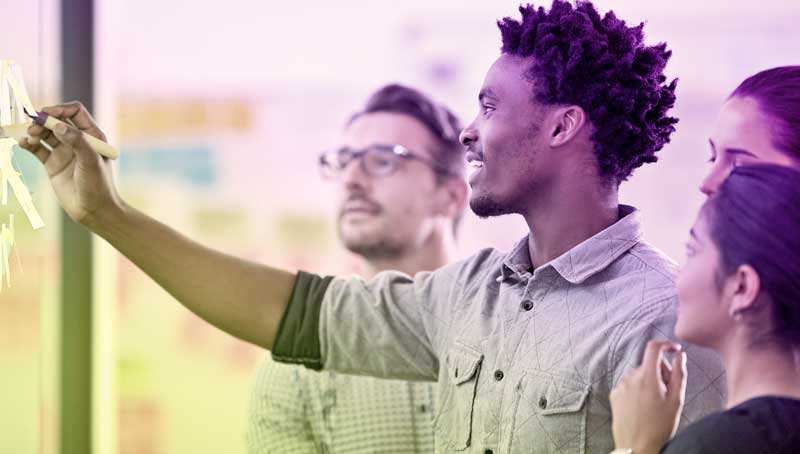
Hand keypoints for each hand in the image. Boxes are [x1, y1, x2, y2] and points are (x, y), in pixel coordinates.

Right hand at [18, 101, 121, 227]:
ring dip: (35, 131)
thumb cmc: (98, 186)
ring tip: (30, 138)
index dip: (60, 109)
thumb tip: (59, 125)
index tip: (47, 114)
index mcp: (92, 136)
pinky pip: (38, 149)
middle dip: (44, 120)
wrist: (93, 210)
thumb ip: (77, 141)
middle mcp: (77, 141)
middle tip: (34, 127)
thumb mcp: (91, 161)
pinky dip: (29, 144)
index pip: (75, 112)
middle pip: (57, 120)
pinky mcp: (53, 164)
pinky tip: (24, 144)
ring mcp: (64, 152)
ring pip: (45, 133)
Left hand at [610, 340, 687, 453]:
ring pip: (639, 375)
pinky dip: (637, 390)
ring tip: (655, 403)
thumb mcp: (676, 400)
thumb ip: (679, 374)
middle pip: (648, 364)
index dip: (665, 344)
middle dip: (660, 372)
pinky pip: (628, 385)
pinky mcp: (614, 395)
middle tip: (668, 391)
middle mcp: (631, 378)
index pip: (653, 348)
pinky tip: (642, 406)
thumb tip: (680, 355)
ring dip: (648, 382)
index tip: (674, 349)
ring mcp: (620, 386)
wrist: (637, 446)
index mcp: (648, 377)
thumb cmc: (660, 426)